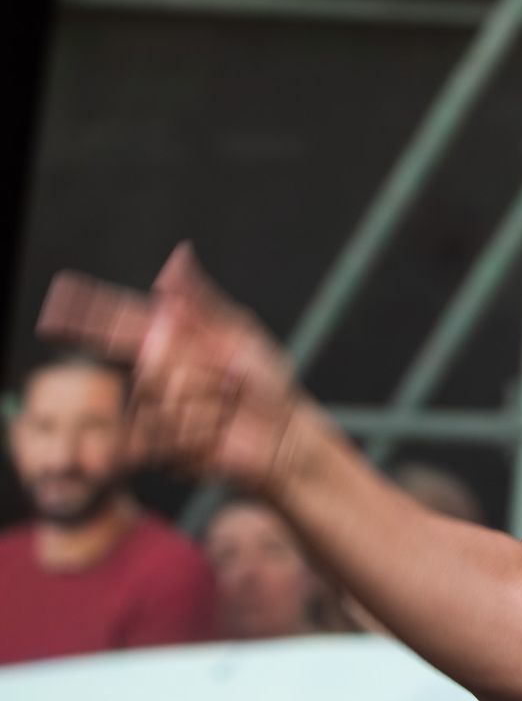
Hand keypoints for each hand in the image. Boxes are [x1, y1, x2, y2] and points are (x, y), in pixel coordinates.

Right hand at [38, 243, 304, 494]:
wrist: (284, 431)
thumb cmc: (265, 381)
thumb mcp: (240, 332)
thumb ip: (203, 299)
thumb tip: (177, 256)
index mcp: (167, 342)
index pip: (116, 321)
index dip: (86, 310)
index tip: (59, 297)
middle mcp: (154, 374)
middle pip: (149, 364)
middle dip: (197, 372)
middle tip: (233, 379)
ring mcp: (154, 409)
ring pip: (159, 396)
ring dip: (206, 399)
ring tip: (230, 404)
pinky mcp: (161, 444)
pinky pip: (167, 428)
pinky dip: (202, 427)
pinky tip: (219, 430)